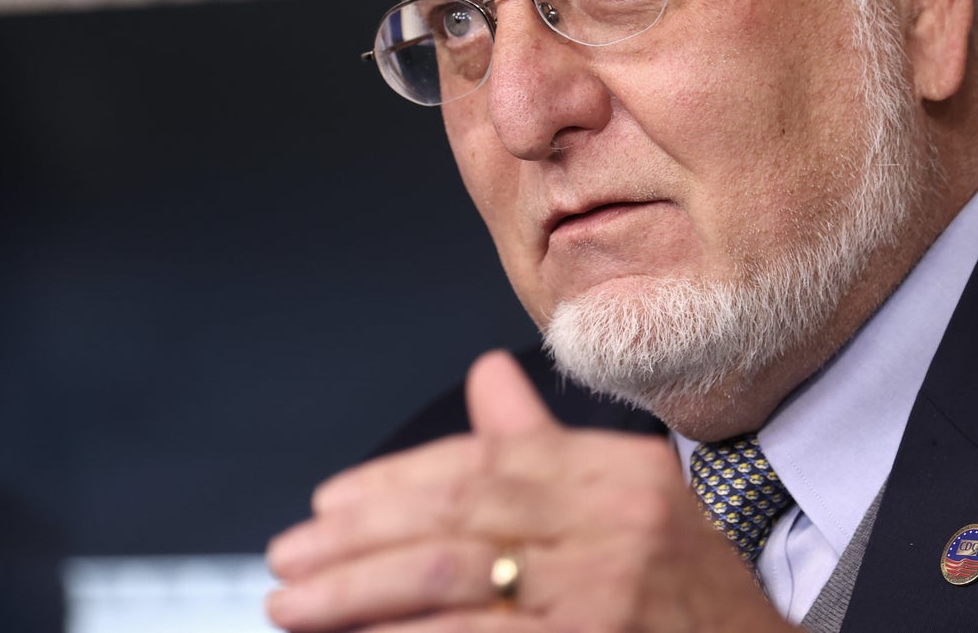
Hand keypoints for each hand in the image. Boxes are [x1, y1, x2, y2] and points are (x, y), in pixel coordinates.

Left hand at [265, 350, 794, 631]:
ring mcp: (604, 596)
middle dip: (358, 535)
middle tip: (290, 554)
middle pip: (458, 513)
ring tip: (296, 603)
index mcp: (622, 474)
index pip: (488, 458)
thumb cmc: (687, 593)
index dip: (397, 479)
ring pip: (452, 582)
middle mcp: (618, 525)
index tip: (331, 500)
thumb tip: (488, 374)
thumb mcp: (632, 502)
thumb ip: (548, 445)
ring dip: (357, 594)